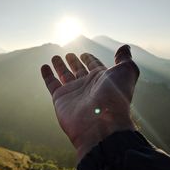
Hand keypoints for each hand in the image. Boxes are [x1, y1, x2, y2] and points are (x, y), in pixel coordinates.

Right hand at [41, 45, 139, 160]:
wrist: (101, 123)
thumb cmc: (115, 97)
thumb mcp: (126, 72)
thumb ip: (124, 58)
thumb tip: (125, 47)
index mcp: (102, 79)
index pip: (94, 66)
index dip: (90, 59)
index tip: (85, 54)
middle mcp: (88, 86)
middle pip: (79, 70)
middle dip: (74, 62)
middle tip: (69, 54)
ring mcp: (73, 92)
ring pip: (64, 75)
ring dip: (60, 66)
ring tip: (55, 57)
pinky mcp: (60, 99)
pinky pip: (51, 84)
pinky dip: (47, 75)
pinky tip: (44, 66)